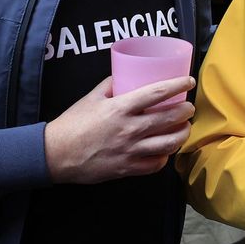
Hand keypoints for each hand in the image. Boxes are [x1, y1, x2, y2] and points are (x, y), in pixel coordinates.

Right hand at [44, 75, 195, 183]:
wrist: (55, 154)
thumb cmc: (72, 124)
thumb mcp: (91, 97)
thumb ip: (110, 84)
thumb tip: (125, 75)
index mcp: (120, 108)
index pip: (157, 93)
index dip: (177, 85)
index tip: (188, 81)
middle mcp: (129, 129)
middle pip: (170, 118)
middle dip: (186, 111)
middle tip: (188, 107)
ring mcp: (130, 150)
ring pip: (169, 143)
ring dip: (182, 134)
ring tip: (184, 128)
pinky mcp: (127, 168)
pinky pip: (155, 164)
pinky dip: (165, 157)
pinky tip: (166, 150)